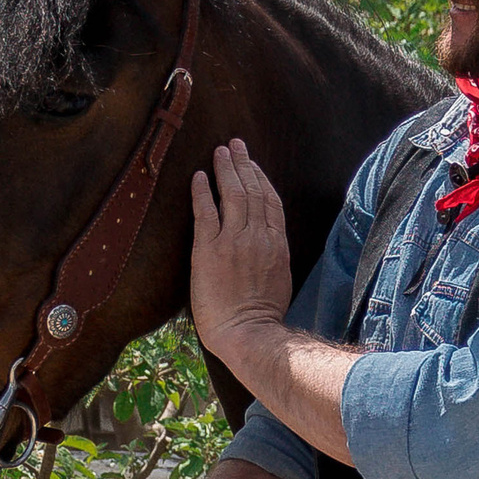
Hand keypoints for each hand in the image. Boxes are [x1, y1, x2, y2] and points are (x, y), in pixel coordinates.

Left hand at [189, 138, 294, 356]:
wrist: (249, 333)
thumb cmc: (264, 317)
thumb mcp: (279, 280)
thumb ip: (273, 257)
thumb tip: (266, 248)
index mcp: (276, 244)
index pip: (270, 202)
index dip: (261, 178)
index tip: (253, 164)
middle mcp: (257, 236)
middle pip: (252, 190)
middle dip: (243, 164)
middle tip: (235, 145)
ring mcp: (234, 240)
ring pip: (232, 194)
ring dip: (225, 169)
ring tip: (219, 152)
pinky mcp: (209, 249)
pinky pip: (206, 211)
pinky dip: (202, 191)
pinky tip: (198, 176)